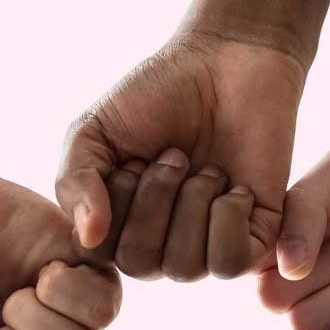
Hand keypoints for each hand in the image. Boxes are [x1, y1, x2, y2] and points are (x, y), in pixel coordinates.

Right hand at [56, 33, 299, 280]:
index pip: (99, 252)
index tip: (134, 156)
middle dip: (155, 197)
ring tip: (207, 167)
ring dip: (193, 202)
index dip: (114, 201)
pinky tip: (236, 186)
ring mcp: (207, 248)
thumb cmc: (157, 96)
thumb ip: (74, 180)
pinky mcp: (255, 241)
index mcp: (119, 227)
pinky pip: (229, 263)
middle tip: (175, 154)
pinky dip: (228, 218)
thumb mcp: (94, 130)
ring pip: (184, 267)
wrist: (228, 62)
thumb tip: (87, 237)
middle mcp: (161, 247)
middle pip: (140, 264)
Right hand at [256, 147, 329, 329]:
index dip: (282, 249)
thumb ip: (303, 206)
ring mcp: (326, 312)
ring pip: (305, 327)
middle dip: (323, 269)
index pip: (245, 262)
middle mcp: (293, 279)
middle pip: (270, 301)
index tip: (328, 223)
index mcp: (279, 237)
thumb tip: (285, 268)